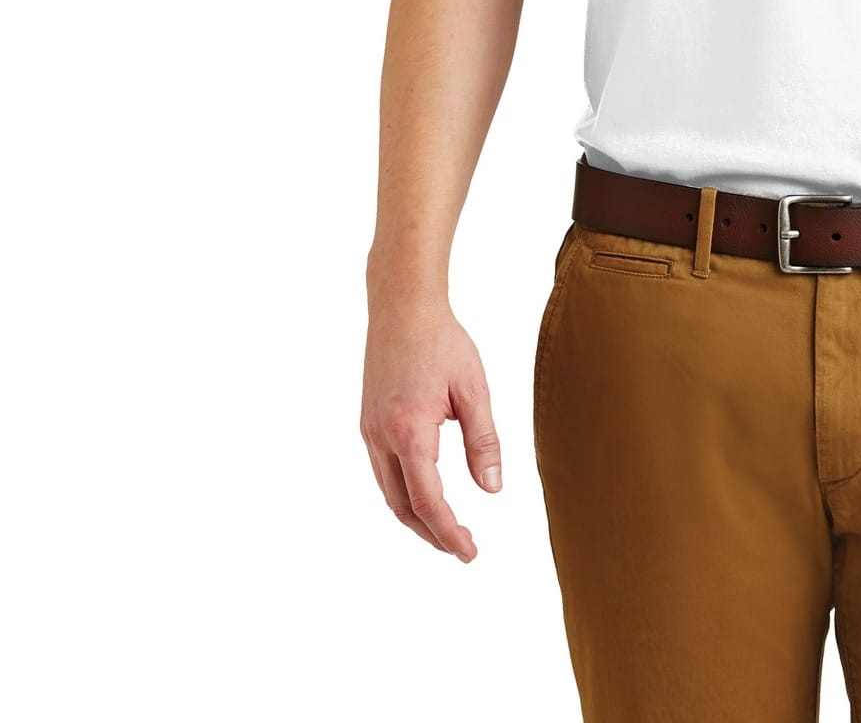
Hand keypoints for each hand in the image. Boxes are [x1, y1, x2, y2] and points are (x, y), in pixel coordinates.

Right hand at [360, 302, 502, 561]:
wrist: (402, 307)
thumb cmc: (442, 342)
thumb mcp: (473, 388)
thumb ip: (483, 440)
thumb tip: (492, 489)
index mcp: (410, 432)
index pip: (428, 502)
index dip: (448, 533)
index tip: (469, 553)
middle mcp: (382, 438)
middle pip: (402, 508)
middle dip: (431, 535)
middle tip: (462, 548)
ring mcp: (370, 431)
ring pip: (389, 493)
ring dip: (416, 517)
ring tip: (447, 528)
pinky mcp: (368, 422)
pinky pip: (383, 472)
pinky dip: (404, 493)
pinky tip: (425, 492)